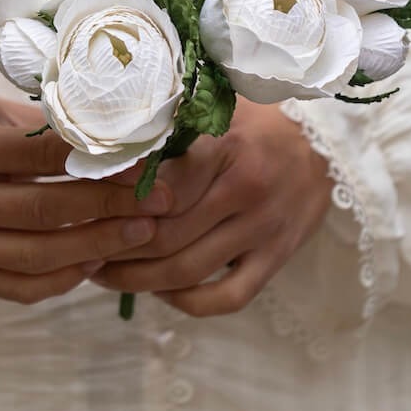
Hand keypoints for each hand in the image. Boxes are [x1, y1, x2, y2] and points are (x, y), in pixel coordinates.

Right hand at [0, 82, 172, 304]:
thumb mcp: (7, 111)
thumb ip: (56, 132)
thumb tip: (129, 143)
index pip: (42, 160)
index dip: (98, 164)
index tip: (145, 166)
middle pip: (43, 212)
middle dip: (109, 209)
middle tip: (158, 204)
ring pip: (36, 256)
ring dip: (97, 247)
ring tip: (141, 232)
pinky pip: (20, 287)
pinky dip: (65, 277)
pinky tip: (99, 258)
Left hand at [93, 99, 332, 316]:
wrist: (326, 139)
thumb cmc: (256, 119)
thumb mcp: (215, 108)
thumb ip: (172, 128)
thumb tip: (112, 152)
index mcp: (226, 145)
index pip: (161, 185)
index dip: (117, 202)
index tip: (86, 206)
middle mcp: (247, 189)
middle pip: (166, 234)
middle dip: (117, 247)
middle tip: (84, 246)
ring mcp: (264, 228)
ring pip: (187, 271)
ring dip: (139, 281)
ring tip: (105, 274)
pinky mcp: (277, 257)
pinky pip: (227, 297)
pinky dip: (187, 302)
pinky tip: (160, 292)